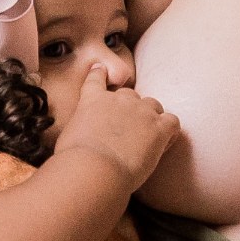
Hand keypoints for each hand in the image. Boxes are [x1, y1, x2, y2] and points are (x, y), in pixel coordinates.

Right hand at [52, 64, 180, 188]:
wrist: (93, 169)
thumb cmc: (74, 160)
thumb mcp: (67, 137)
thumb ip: (79, 129)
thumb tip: (82, 140)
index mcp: (93, 100)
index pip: (97, 77)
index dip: (101, 74)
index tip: (102, 71)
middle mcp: (119, 99)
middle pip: (130, 95)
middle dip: (130, 110)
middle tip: (126, 132)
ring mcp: (141, 111)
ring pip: (154, 106)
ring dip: (151, 118)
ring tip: (146, 139)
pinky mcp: (158, 128)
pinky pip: (172, 122)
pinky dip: (169, 132)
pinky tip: (162, 145)